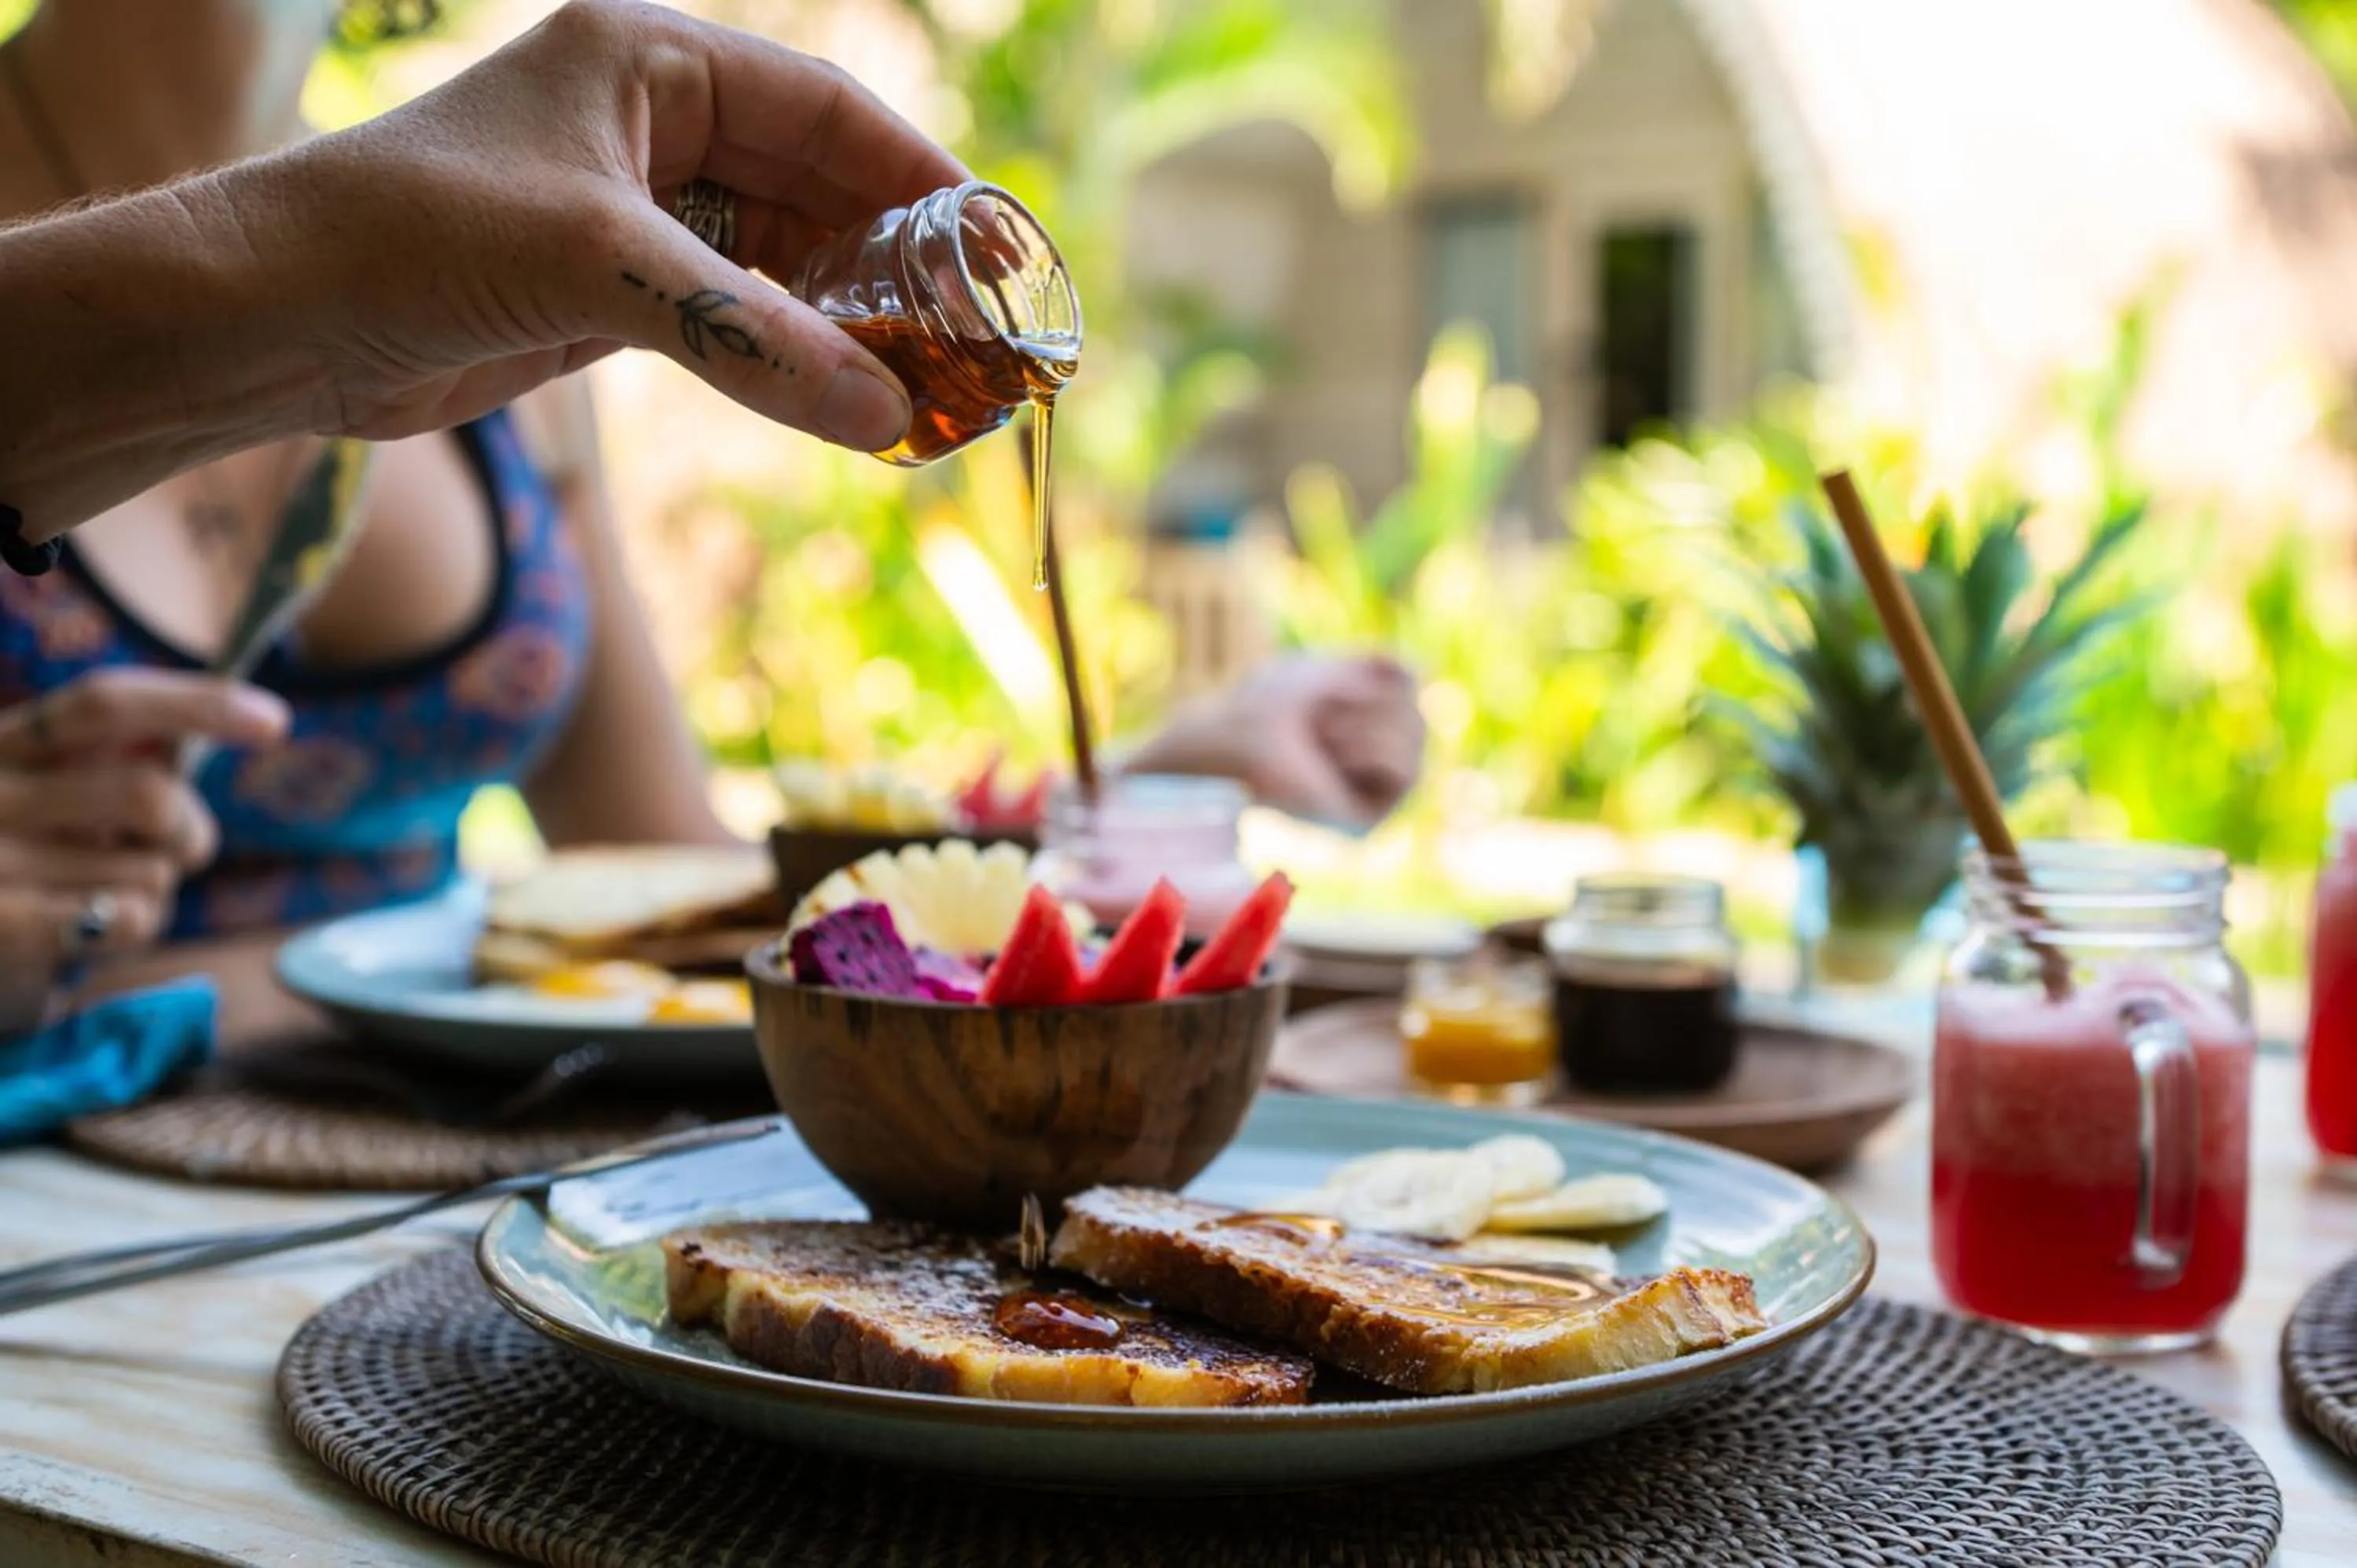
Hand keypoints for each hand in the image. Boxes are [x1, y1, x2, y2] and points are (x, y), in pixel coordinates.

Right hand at [0, 670, 287, 987]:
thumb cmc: (21, 852)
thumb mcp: (49, 786)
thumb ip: (116, 757)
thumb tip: (225, 724)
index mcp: (8, 741)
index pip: (106, 703)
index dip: (197, 704)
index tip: (276, 722)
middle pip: (150, 795)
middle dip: (191, 830)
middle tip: (179, 852)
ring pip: (151, 872)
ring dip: (154, 889)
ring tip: (100, 893)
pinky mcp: (0, 924)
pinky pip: (130, 919)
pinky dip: (137, 923)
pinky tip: (96, 926)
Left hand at [253, 0, 967, 450]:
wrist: (272, 321)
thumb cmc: (408, 238)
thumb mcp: (592, 269)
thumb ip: (746, 335)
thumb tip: (883, 413)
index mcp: (647, 57)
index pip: (823, 107)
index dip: (917, 176)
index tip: (995, 249)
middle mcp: (651, 124)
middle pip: (817, 188)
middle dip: (895, 265)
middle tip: (975, 340)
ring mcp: (636, 213)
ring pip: (784, 265)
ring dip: (852, 325)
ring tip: (929, 387)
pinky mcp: (616, 296)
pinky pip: (740, 323)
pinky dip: (795, 362)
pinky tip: (850, 403)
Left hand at [1129, 655, 1425, 830]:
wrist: (1234, 740)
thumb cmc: (1265, 704)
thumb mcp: (1325, 669)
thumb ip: (1374, 667)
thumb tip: (1421, 671)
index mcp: (1365, 727)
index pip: (1413, 682)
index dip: (1374, 676)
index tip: (1329, 686)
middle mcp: (1374, 766)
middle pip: (1419, 712)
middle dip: (1368, 702)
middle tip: (1319, 721)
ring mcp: (1373, 795)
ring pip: (1417, 737)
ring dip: (1363, 725)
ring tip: (1322, 740)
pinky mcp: (1367, 821)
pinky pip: (1409, 772)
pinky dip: (1374, 753)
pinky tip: (1339, 758)